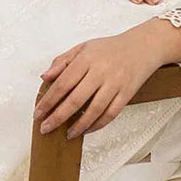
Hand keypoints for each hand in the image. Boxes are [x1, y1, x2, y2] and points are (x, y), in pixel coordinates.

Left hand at [33, 26, 164, 137]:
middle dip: (58, 117)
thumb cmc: (110, 48)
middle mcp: (101, 71)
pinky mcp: (127, 94)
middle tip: (45, 128)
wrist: (143, 46)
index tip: (38, 113)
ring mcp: (115, 83)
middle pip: (76, 99)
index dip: (48, 100)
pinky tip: (87, 130)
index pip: (62, 83)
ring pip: (94, 110)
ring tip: (67, 134)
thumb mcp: (84, 47)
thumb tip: (44, 77)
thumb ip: (62, 61)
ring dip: (79, 125)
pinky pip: (111, 114)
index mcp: (86, 58)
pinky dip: (98, 124)